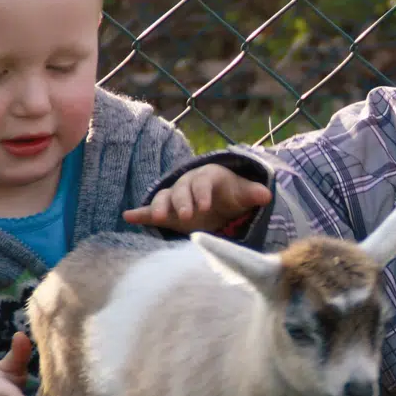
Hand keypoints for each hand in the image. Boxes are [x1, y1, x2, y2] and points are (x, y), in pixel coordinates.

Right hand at [122, 164, 271, 234]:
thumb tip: (267, 195)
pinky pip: (150, 211)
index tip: (204, 207)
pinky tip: (128, 217)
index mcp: (207, 177)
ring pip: (163, 199)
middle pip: (181, 190)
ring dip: (159, 207)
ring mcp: (175, 198)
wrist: (216, 197)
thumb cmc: (229, 193)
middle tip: (186, 216)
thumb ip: (252, 194)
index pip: (203, 182)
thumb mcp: (241, 193)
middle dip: (182, 202)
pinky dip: (139, 213)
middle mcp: (187, 185)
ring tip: (156, 217)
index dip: (203, 193)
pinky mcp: (166, 211)